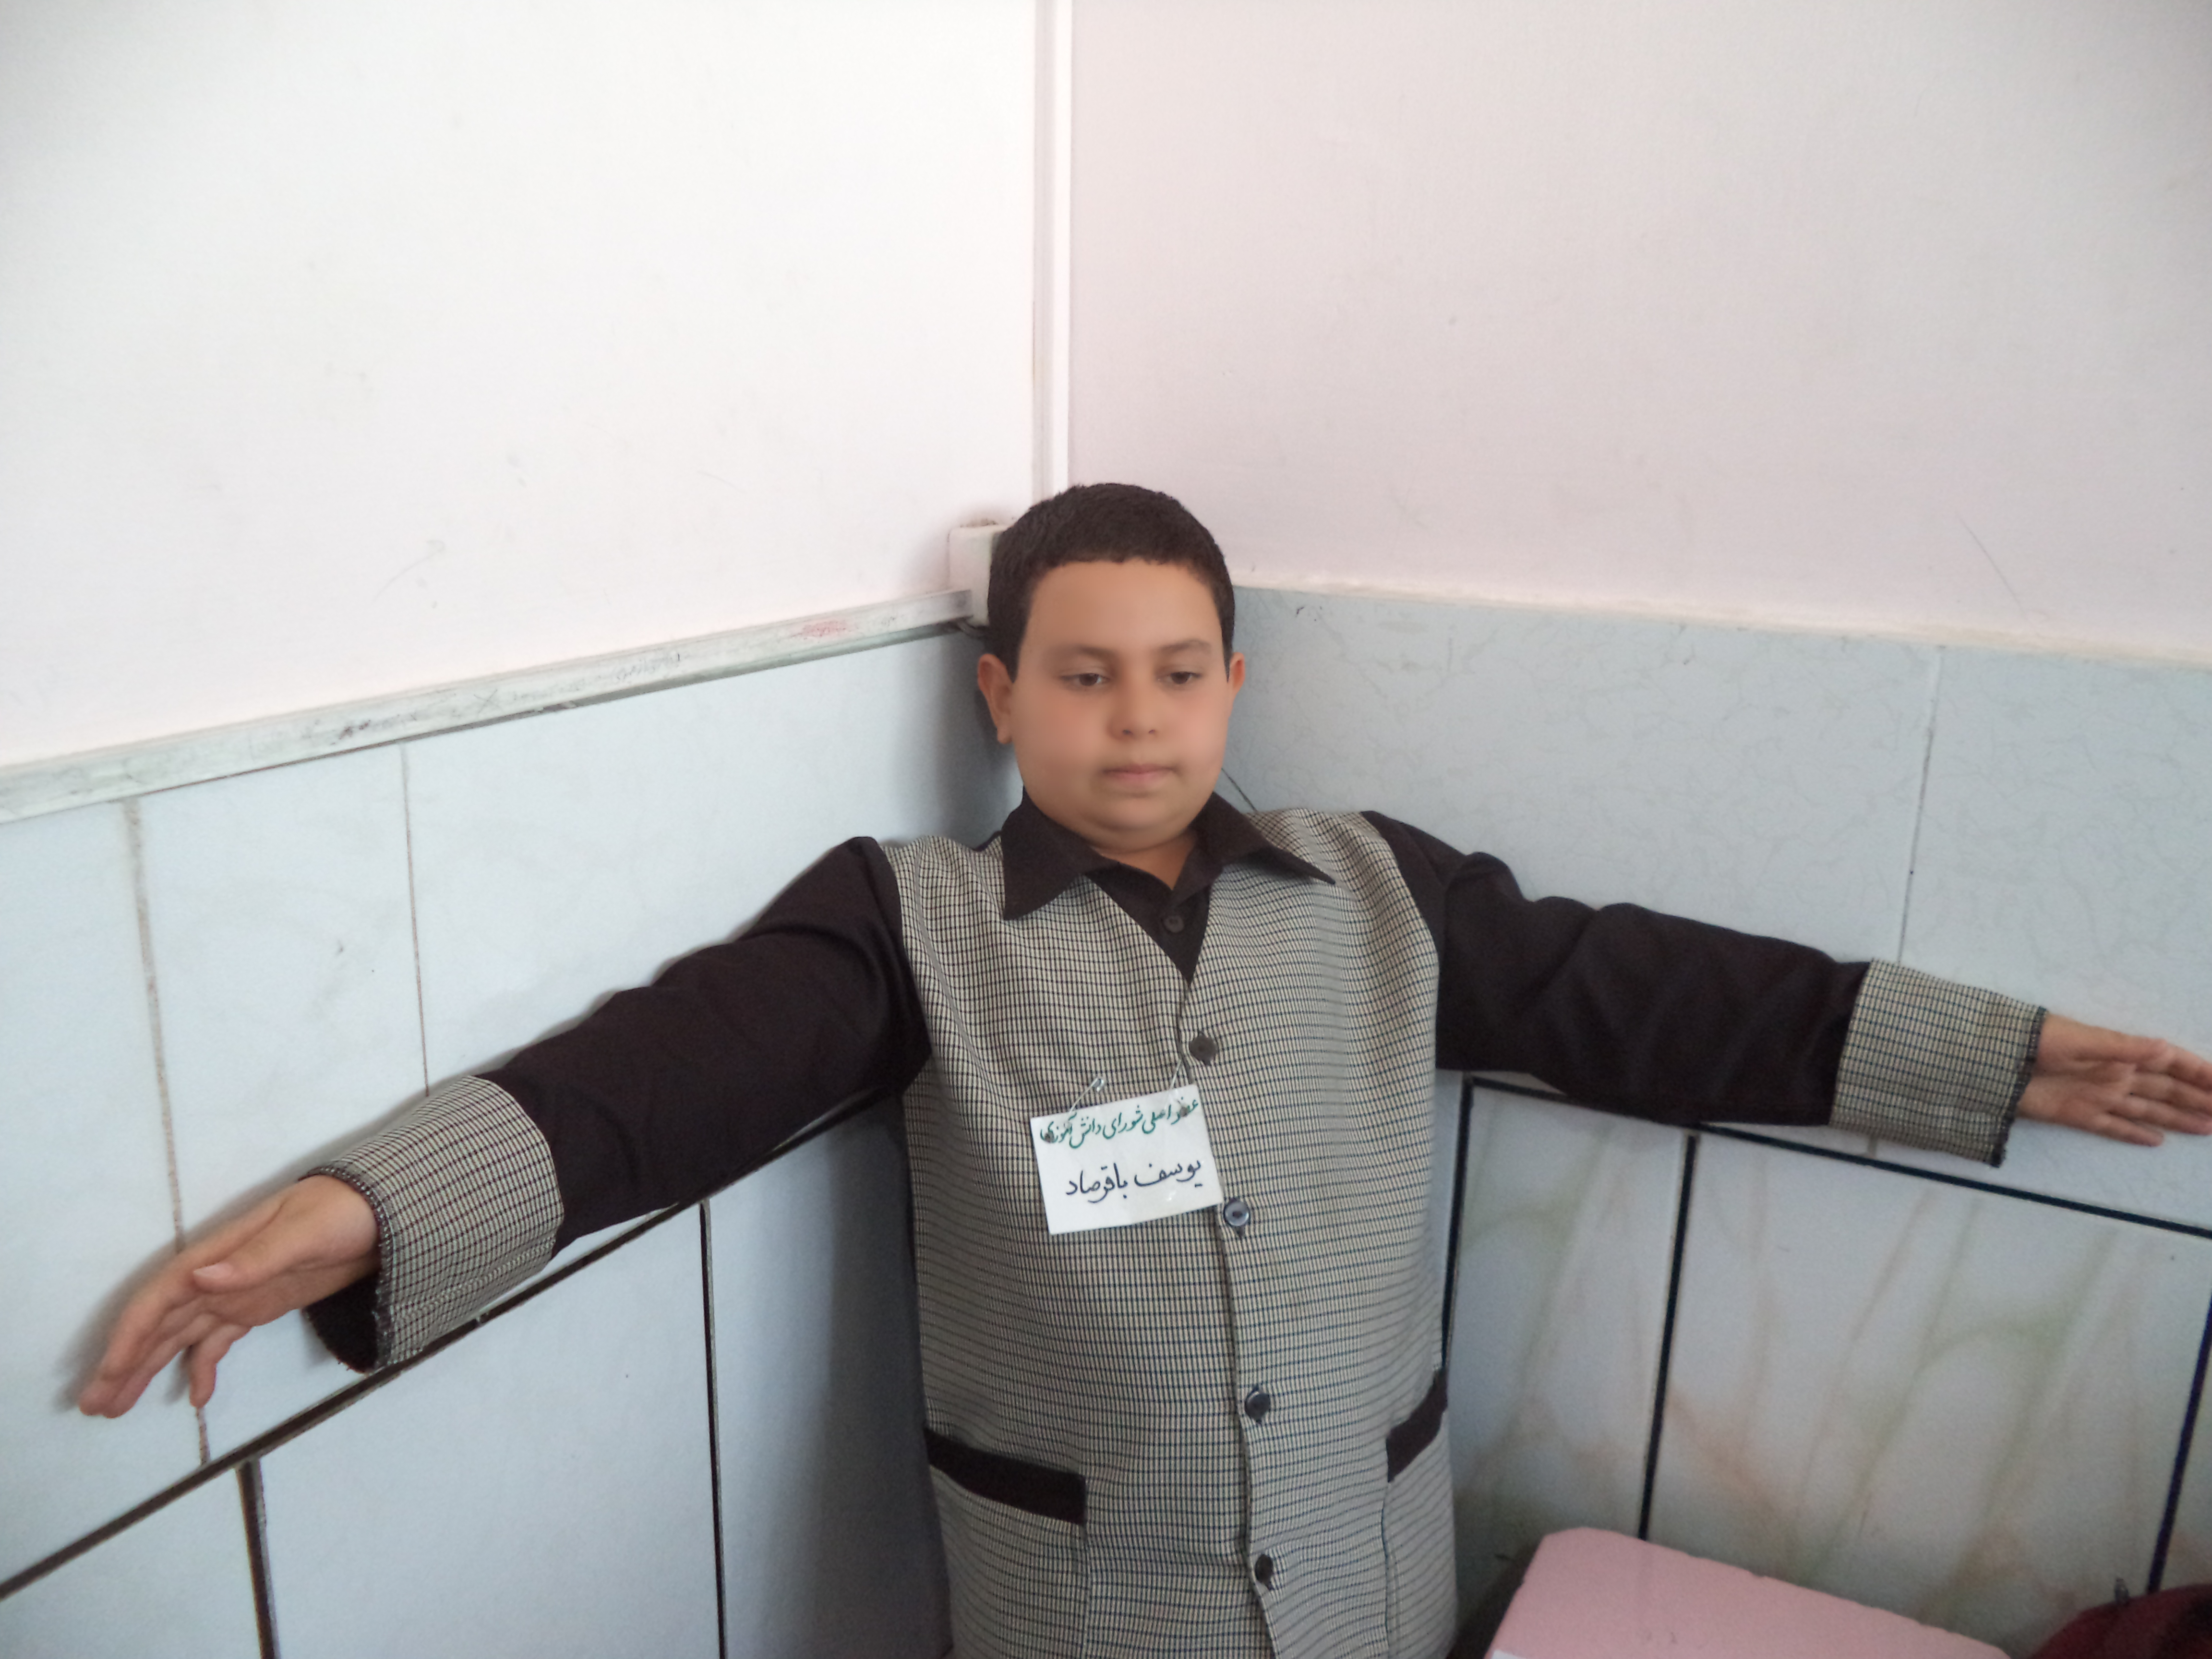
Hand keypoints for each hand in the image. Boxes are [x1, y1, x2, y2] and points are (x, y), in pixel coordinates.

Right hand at [77, 1175, 378, 1417]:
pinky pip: (218, 1341)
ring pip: (181, 1336)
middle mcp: (218, 1276)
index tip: (108, 1371)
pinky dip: (202, 1368)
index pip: (162, 1297)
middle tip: (94, 1405)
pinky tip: (195, 1398)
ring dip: (149, 1369)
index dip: (132, 1334)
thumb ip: (255, 1259)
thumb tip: (200, 1277)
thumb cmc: (344, 1211)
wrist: (383, 1209)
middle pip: (161, 1323)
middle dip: (126, 1362)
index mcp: (220, 1254)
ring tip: (116, 1408)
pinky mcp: (258, 1306)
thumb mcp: (304, 1232)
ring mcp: (237, 1293)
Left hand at [2018, 1014, 2211, 1147]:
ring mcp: (2097, 1096)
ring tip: (2207, 1127)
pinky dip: (2134, 1134)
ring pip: (2148, 1110)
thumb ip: (2123, 1047)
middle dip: (2196, 1098)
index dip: (2198, 1071)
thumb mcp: (2079, 1040)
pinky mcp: (2077, 1115)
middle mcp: (2114, 1075)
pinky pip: (2113, 1127)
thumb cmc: (2033, 1042)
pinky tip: (2156, 1141)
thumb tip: (2165, 1049)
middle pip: (2166, 1089)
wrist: (1991, 1062)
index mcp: (2119, 1054)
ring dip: (2177, 1118)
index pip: (2169, 1062)